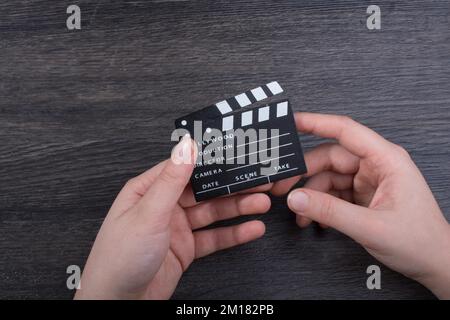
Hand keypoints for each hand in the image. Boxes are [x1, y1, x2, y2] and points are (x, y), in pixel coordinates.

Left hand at [75, 135, 270, 298]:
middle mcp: (164, 206)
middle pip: (204, 191)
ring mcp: (176, 228)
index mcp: (149, 190)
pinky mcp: (186, 248)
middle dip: (231, 186)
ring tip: (261, 203)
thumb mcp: (148, 213)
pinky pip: (214, 237)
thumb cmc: (119, 258)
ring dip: (237, 208)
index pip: (185, 168)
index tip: (236, 154)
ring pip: (212, 213)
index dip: (212, 161)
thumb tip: (185, 146)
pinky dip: (233, 234)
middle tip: (258, 181)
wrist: (118, 303)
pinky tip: (251, 229)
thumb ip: (171, 180)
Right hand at [272, 113, 449, 298]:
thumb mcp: (371, 227)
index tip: (291, 122)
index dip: (316, 122)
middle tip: (282, 186)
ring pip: (328, 176)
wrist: (435, 262)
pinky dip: (319, 204)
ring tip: (299, 212)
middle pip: (330, 157)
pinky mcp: (362, 194)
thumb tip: (297, 198)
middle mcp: (376, 165)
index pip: (345, 130)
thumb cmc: (419, 240)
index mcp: (386, 160)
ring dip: (310, 194)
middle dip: (304, 172)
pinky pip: (333, 192)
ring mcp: (368, 180)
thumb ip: (330, 211)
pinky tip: (313, 218)